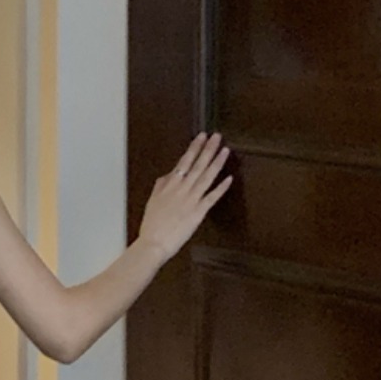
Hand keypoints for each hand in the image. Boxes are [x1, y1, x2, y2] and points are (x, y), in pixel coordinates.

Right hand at [139, 132, 232, 262]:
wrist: (153, 243)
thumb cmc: (151, 226)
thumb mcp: (152, 202)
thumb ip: (160, 187)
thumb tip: (166, 177)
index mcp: (169, 186)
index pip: (184, 162)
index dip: (194, 148)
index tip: (201, 137)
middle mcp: (181, 189)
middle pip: (197, 165)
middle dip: (208, 149)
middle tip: (216, 136)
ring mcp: (191, 199)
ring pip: (206, 177)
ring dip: (216, 162)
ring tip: (225, 150)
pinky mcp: (198, 212)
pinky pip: (212, 197)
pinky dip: (221, 187)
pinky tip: (229, 178)